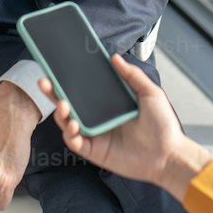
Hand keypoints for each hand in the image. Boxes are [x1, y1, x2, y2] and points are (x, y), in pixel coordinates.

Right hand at [41, 54, 211, 199]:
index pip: (84, 89)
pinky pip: (74, 142)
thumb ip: (132, 75)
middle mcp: (98, 118)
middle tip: (44, 81)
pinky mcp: (94, 151)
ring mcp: (95, 135)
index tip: (57, 67)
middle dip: (53, 93)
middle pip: (69, 104)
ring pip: (67, 122)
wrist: (168, 154)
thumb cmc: (163, 125)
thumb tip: (115, 57)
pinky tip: (73, 126)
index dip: (69, 80)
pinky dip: (69, 134)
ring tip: (63, 105)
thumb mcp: (150, 93)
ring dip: (60, 113)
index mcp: (109, 103)